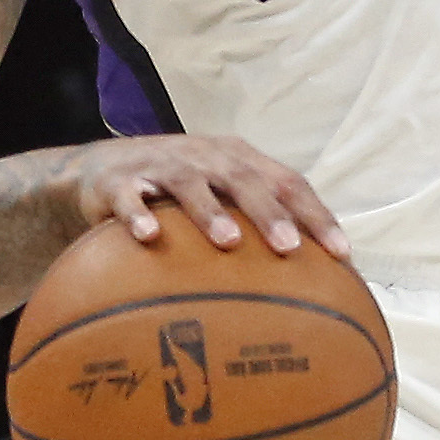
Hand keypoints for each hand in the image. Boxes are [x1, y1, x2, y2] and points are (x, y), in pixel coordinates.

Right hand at [74, 134, 345, 255]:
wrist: (97, 171)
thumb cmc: (175, 193)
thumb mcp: (220, 195)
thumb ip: (257, 223)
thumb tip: (311, 281)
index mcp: (237, 160)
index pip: (287, 182)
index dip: (315, 215)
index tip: (341, 253)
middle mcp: (204, 157)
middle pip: (243, 179)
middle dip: (269, 213)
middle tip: (290, 247)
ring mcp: (160, 166)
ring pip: (190, 184)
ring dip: (211, 211)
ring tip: (229, 241)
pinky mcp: (118, 182)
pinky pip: (129, 198)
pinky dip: (138, 216)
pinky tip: (150, 237)